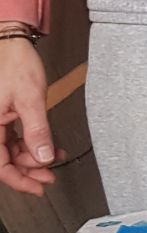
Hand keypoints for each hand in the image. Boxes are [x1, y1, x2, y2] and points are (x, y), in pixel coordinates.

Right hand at [0, 35, 62, 195]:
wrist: (13, 44)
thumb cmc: (17, 65)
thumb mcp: (31, 100)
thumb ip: (37, 131)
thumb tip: (43, 158)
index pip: (0, 165)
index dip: (19, 180)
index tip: (39, 187)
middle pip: (5, 160)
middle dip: (30, 169)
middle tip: (51, 175)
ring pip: (11, 150)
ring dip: (33, 157)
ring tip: (55, 158)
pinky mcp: (2, 117)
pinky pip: (14, 138)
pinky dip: (31, 144)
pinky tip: (48, 147)